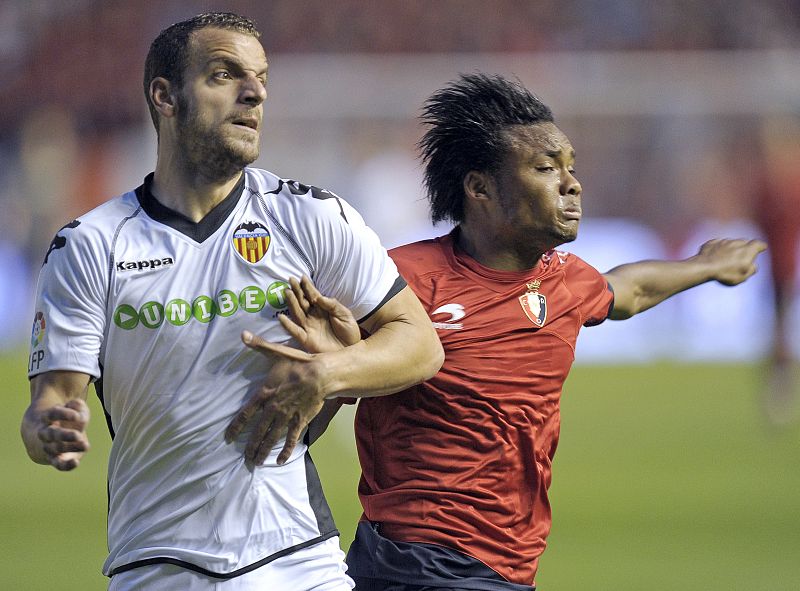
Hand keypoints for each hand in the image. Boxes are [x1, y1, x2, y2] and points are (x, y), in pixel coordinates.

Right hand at [38, 399, 90, 470]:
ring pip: (55, 449)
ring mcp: (48, 447)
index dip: (63, 414)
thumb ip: (77, 407)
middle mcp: (45, 433)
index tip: (76, 416)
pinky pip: (58, 464)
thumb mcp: (73, 409)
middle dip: (65, 435)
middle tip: (78, 435)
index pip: (52, 414)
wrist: (50, 437)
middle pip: (50, 434)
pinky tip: (75, 462)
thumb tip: (77, 409)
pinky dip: (66, 465)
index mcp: (47, 418)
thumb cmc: (66, 420)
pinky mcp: (56, 459)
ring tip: (85, 444)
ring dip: (70, 447)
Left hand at [226, 331, 327, 466]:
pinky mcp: (300, 421)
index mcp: (265, 394)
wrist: (320, 375)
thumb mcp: (277, 353)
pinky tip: (280, 461)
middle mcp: (273, 408)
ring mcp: (286, 416)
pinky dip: (285, 451)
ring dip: (263, 450)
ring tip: (256, 462)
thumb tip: (243, 334)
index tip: (228, 437)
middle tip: (245, 457)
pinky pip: (291, 439)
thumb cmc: (298, 363)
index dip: (236, 427)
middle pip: (258, 431)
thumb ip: (259, 346)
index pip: (246, 414)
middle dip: (251, 445)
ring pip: (272, 437)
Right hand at [279, 276, 360, 352]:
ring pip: (297, 313)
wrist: (351, 349)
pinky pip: (295, 331)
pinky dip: (288, 325)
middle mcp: (314, 317)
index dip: (307, 287)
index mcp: (323, 309)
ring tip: (287, 292)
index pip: (313, 295)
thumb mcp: (345, 315)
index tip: (302, 277)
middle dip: (297, 291)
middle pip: (303, 302)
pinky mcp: (307, 340)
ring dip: (292, 303)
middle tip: (290, 279)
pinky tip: (282, 317)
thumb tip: (319, 297)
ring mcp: (309, 327)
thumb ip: (333, 305)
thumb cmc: (349, 331)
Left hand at [696, 238, 766, 285]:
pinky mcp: (711, 243)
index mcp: (748, 250)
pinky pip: (718, 245)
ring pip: (730, 243)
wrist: (703, 267)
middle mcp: (737, 242)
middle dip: (745, 248)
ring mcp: (723, 241)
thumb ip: (752, 269)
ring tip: (725, 261)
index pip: (758, 244)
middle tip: (741, 258)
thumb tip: (753, 265)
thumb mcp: (743, 276)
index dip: (760, 246)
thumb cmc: (725, 273)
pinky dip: (718, 250)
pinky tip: (715, 258)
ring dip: (730, 249)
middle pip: (744, 243)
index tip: (762, 247)